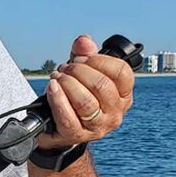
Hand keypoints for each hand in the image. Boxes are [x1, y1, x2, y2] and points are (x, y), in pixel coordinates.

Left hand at [36, 34, 134, 149]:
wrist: (57, 128)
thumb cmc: (74, 96)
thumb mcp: (81, 73)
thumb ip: (83, 54)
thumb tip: (84, 41)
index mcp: (123, 95)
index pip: (121, 72)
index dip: (98, 60)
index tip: (80, 58)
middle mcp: (115, 112)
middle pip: (101, 85)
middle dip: (78, 71)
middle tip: (64, 69)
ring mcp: (98, 127)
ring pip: (86, 102)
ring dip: (67, 84)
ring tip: (57, 78)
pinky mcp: (77, 135)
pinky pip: (68, 117)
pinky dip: (57, 99)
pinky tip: (51, 88)